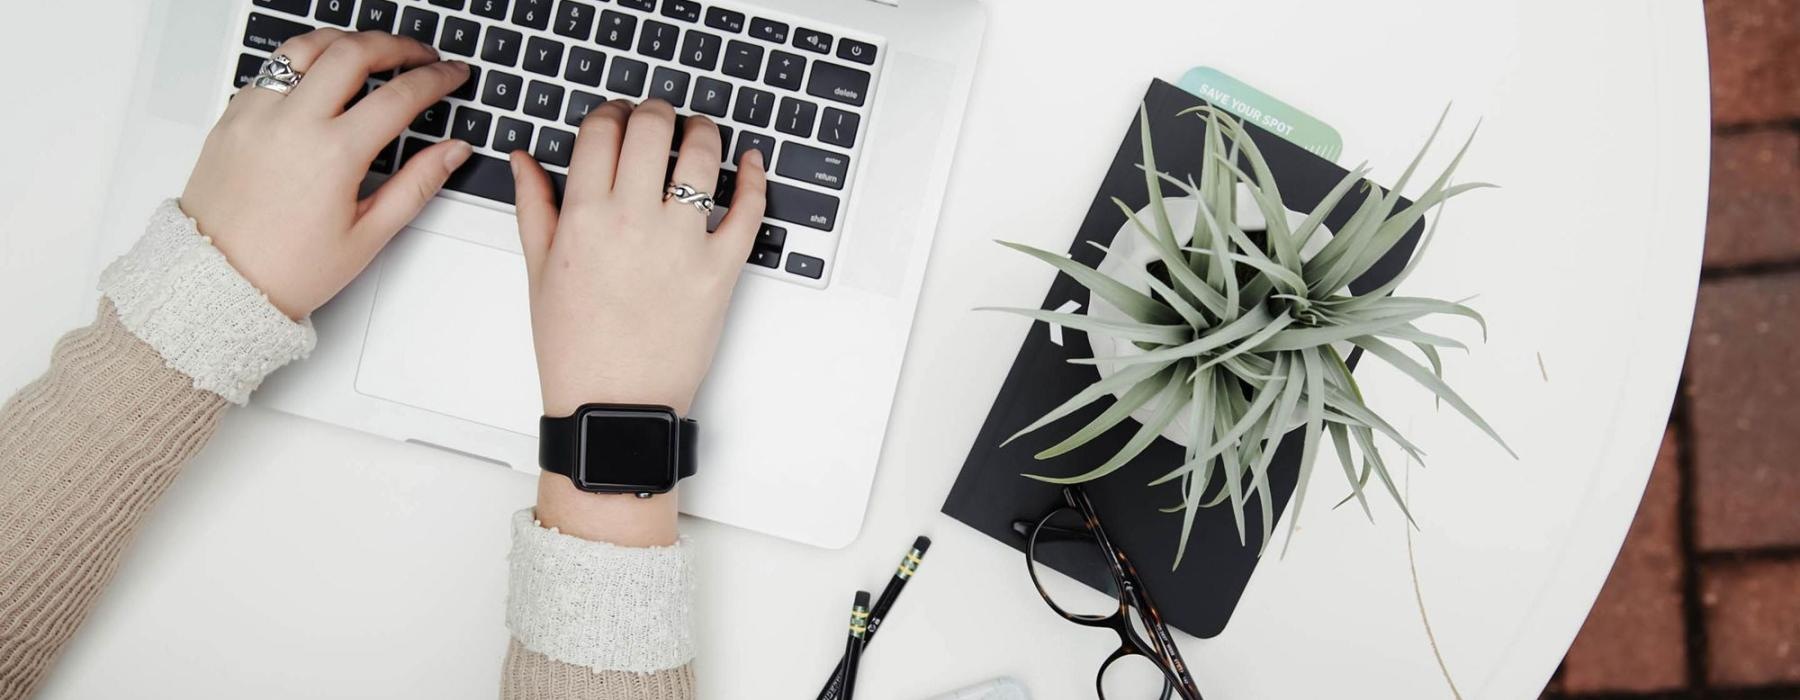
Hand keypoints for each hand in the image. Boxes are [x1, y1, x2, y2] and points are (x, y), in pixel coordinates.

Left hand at [180, 29, 472, 318]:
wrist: (217, 282)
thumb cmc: (287, 269)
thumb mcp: (368, 235)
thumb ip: (416, 184)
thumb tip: (452, 152)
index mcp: (333, 154)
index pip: (399, 95)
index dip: (435, 78)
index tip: (451, 74)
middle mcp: (292, 123)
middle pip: (354, 52)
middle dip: (397, 45)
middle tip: (420, 54)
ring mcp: (257, 114)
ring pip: (307, 47)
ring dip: (346, 41)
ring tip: (371, 51)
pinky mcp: (232, 116)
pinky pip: (273, 70)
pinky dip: (304, 63)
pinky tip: (321, 79)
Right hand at [512, 99, 765, 545]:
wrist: (614, 406)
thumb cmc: (575, 348)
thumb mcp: (539, 272)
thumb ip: (534, 206)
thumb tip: (525, 159)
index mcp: (584, 216)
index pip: (602, 130)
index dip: (611, 113)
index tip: (617, 118)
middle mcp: (633, 221)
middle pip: (652, 128)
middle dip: (656, 111)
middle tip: (659, 118)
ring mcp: (682, 243)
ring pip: (702, 155)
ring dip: (704, 131)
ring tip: (700, 133)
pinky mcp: (722, 269)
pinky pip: (749, 209)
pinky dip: (754, 177)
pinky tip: (750, 163)